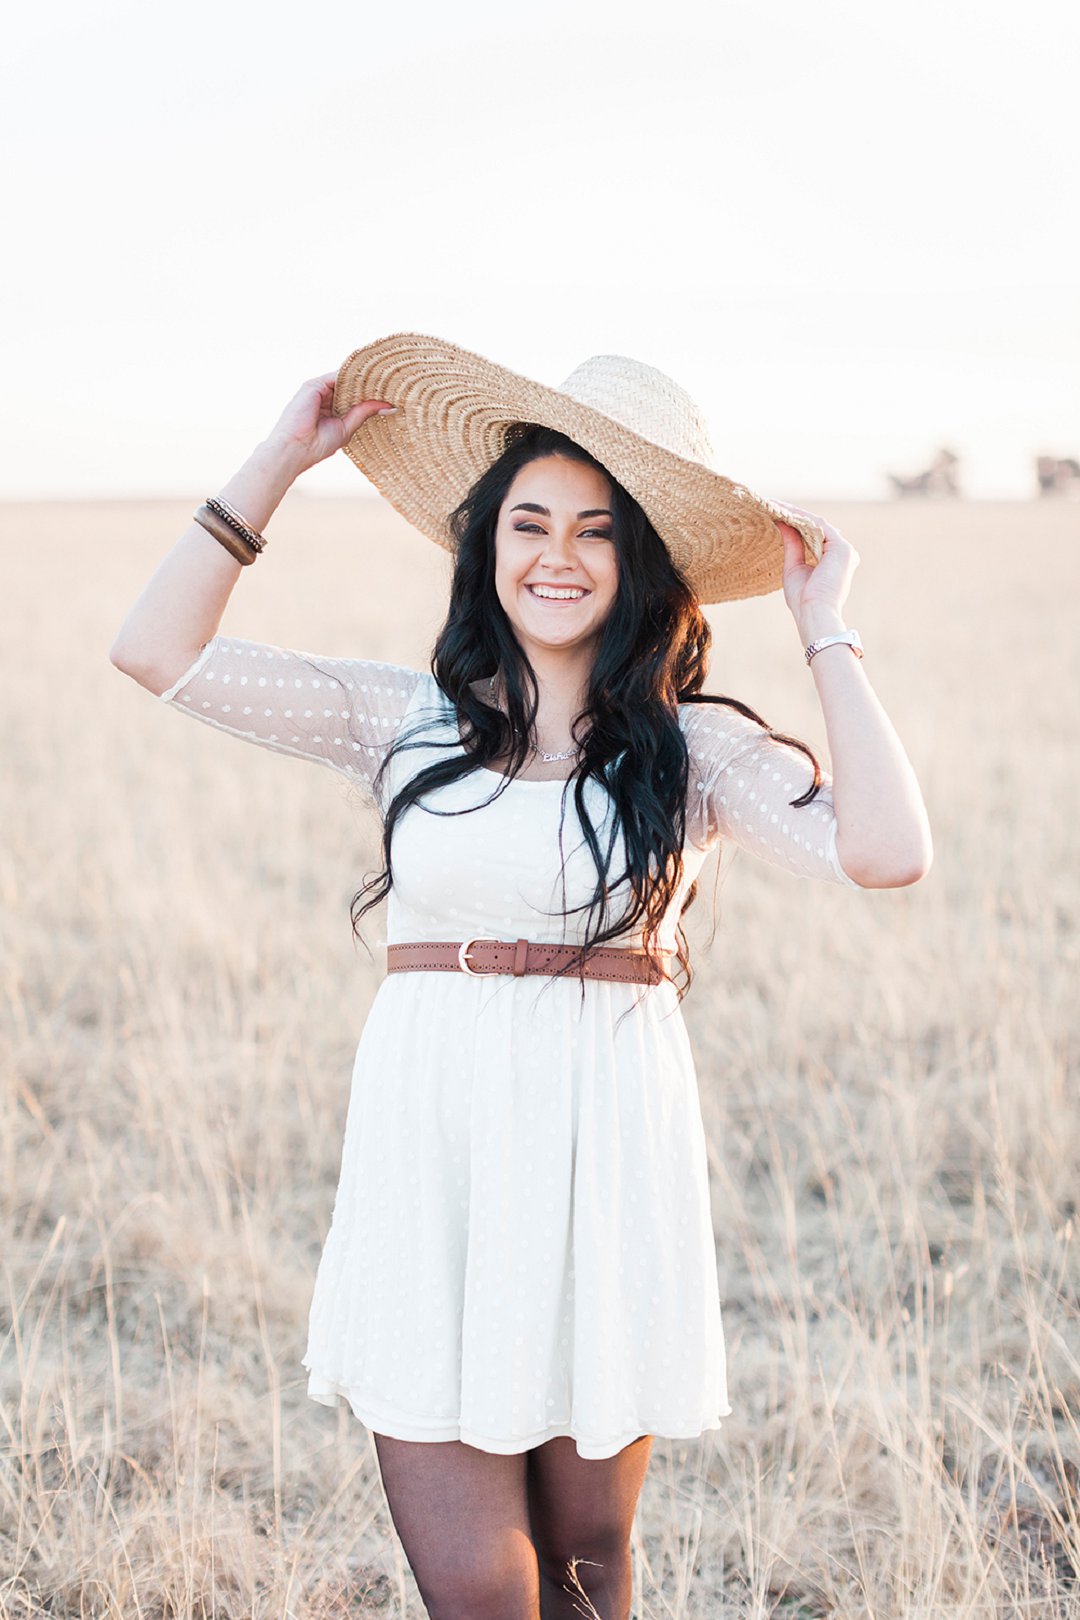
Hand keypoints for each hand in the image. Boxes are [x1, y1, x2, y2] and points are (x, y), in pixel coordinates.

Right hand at [264, 372, 394, 472]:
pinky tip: (370, 377)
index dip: (371, 394)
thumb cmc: (317, 445)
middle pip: (351, 385)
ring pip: (346, 378)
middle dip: (370, 385)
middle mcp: (325, 397)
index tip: (391, 393)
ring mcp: (318, 390)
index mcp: (331, 409)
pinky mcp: (314, 385)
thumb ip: (364, 413)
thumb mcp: (347, 427)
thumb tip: (389, 406)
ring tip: (387, 378)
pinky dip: (353, 375)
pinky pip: (338, 375)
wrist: (295, 449)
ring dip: (364, 379)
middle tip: (394, 383)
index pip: (354, 396)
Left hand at [773, 500, 860, 639]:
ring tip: (775, 505)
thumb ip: (792, 545)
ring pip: (817, 524)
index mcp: (833, 560)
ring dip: (795, 513)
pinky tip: (784, 512)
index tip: (776, 514)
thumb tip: (782, 524)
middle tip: (773, 505)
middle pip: (816, 528)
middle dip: (794, 515)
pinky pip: (819, 526)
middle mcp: (842, 553)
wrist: (814, 614)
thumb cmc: (803, 600)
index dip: (795, 524)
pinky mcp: (842, 548)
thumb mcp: (794, 567)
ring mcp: (845, 549)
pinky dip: (802, 518)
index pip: (814, 536)